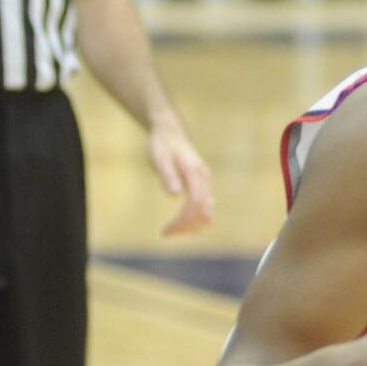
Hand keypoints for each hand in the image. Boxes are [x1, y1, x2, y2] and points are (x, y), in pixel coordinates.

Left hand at [148, 113, 213, 235]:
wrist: (170, 132)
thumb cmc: (162, 145)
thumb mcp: (159, 158)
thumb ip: (167, 175)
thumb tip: (175, 195)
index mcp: (195, 172)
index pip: (195, 203)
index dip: (183, 220)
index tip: (166, 231)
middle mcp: (205, 178)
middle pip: (204, 211)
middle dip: (187, 226)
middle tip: (166, 234)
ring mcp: (206, 181)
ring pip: (207, 211)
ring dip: (192, 225)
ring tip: (172, 231)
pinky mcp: (203, 184)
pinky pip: (205, 206)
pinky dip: (195, 218)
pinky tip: (181, 223)